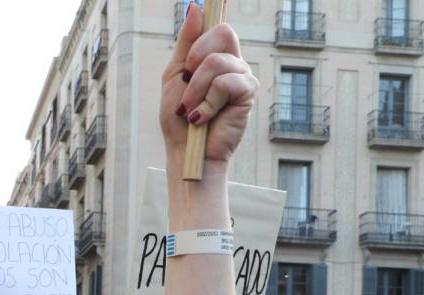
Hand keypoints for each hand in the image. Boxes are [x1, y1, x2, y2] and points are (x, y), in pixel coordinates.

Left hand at [160, 2, 257, 162]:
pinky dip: (207, 102)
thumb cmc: (178, 119)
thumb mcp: (174, 76)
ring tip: (190, 110)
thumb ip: (185, 44)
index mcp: (214, 56)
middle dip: (196, 56)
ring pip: (217, 61)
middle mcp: (232, 62)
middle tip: (187, 79)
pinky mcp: (248, 93)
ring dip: (195, 88)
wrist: (186, 151)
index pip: (218, 24)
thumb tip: (196, 7)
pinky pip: (225, 82)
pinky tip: (203, 118)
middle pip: (222, 32)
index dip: (217, 8)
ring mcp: (242, 76)